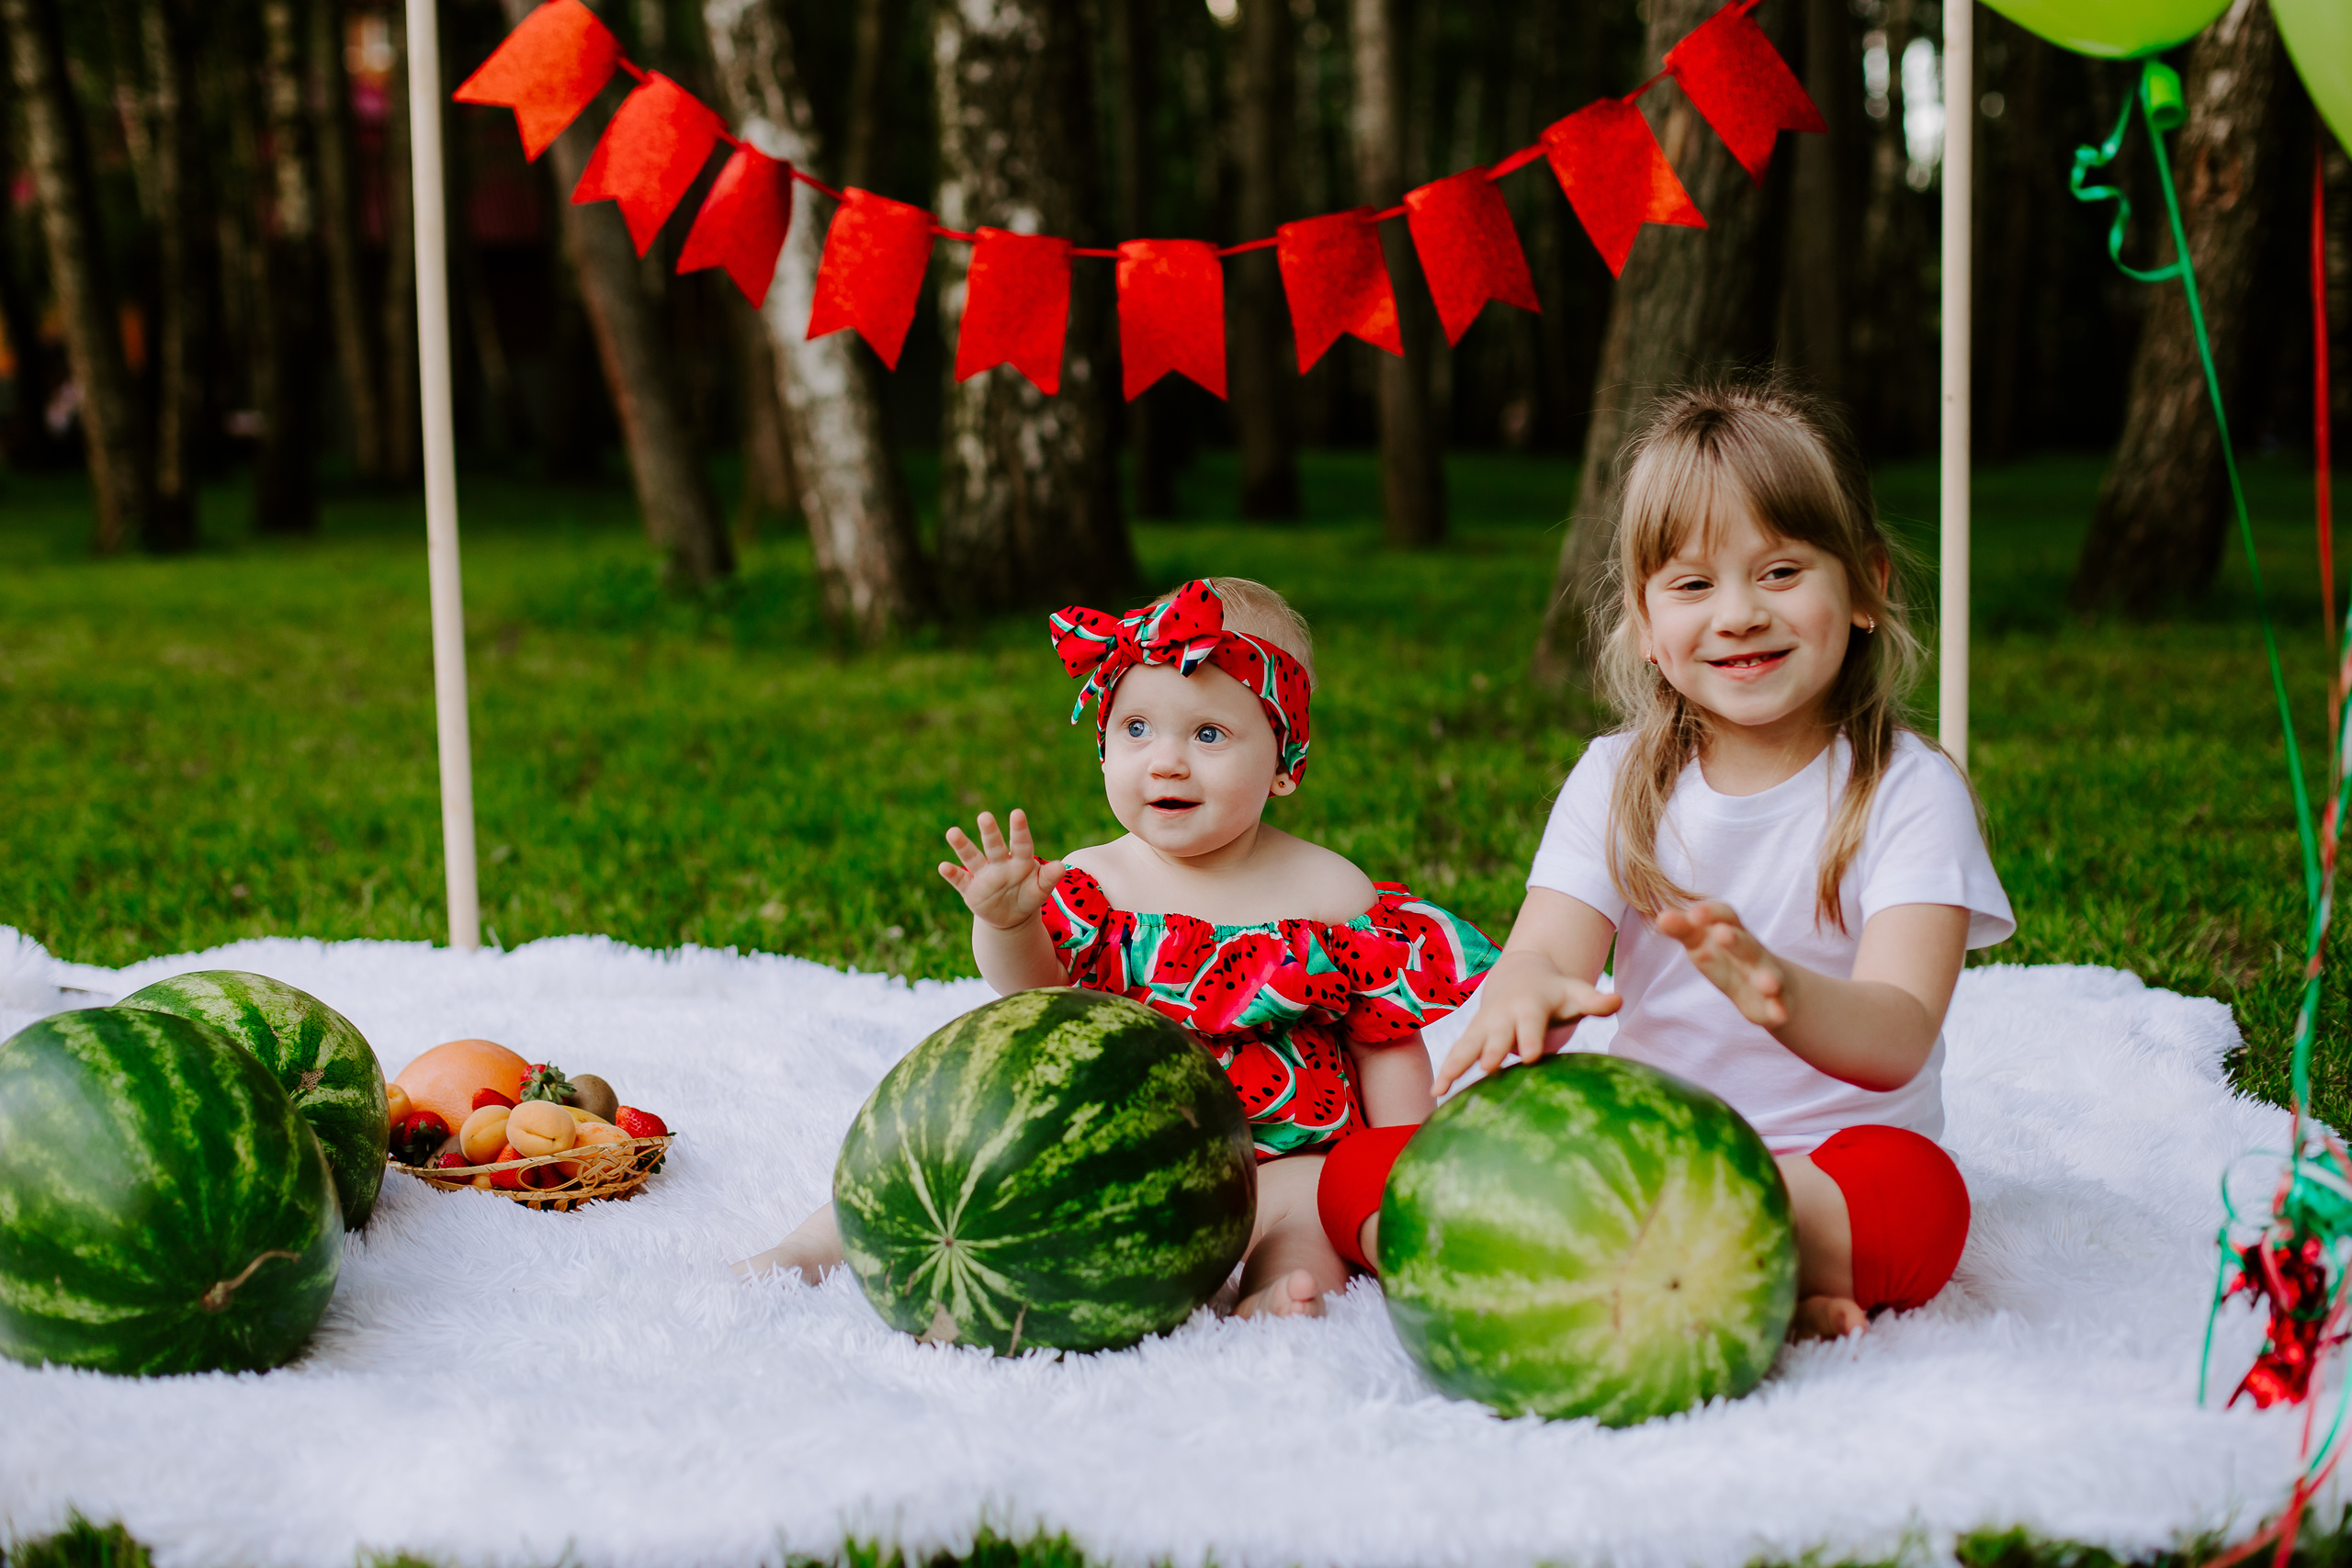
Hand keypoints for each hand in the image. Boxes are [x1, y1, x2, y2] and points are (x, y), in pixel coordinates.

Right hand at [938, 809, 1066, 931]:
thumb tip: (1061, 866)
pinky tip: (943, 866)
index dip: (1019, 830)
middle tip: (984, 816)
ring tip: (952, 832)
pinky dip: (952, 873)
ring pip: (972, 857)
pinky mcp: (970, 888)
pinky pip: (960, 879)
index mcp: (1020, 860)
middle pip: (994, 845)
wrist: (1011, 916)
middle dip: (990, 832)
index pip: (1021, 843)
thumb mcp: (1041, 890)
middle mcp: (1000, 862)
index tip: (1017, 813)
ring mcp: (984, 874)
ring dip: (962, 845)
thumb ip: (1049, 878)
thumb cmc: (1028, 895)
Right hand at [1433, 951, 1621, 1093]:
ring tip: (1441, 1088)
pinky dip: (1444, 1072)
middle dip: (1492, 1049)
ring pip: (1467, 1046)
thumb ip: (1595, 1000)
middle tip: (1488, 1067)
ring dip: (1455, 1065)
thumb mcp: (1575, 992)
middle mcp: (1502, 1015)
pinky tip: (1435, 1094)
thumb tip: (1618, 999)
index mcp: (1529, 1005)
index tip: (1531, 1055)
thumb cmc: (1555, 992)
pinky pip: (1456, 1055)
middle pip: (1496, 1034)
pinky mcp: (1471, 1038)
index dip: (1530, 1037)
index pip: (1531, 1022)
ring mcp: (1483, 1026)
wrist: (1520, 976)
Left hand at [1654, 900, 1790, 1027]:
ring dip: (1768, 980)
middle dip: (1736, 940)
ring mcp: (1766, 976)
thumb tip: (1661, 918)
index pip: (1725, 915)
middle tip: (1723, 934)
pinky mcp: (1773, 1003)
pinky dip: (1779, 1011)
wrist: (1769, 983)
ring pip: (1769, 976)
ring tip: (1766, 984)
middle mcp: (1752, 952)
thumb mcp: (1701, 943)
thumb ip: (1683, 930)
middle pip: (1747, 944)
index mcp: (1732, 932)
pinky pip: (1778, 1006)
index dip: (1710, 914)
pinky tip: (1779, 1016)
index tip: (1692, 915)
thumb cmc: (1724, 957)